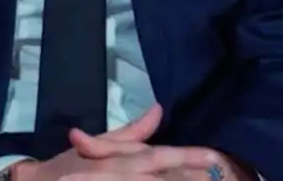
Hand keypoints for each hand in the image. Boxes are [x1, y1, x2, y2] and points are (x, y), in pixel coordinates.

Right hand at [10, 105, 209, 180]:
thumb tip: (159, 109)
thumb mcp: (96, 149)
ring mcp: (104, 179)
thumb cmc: (65, 169)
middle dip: (187, 176)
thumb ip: (131, 134)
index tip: (216, 157)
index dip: (187, 157)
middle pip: (155, 174)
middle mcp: (115, 173)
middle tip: (218, 175)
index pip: (158, 156)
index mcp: (118, 160)